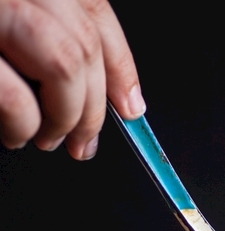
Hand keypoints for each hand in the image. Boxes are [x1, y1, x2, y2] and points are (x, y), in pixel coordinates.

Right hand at [0, 0, 144, 159]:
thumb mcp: (11, 29)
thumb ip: (49, 43)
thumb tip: (106, 95)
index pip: (91, 5)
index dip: (120, 62)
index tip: (131, 105)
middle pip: (84, 41)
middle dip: (94, 106)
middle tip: (85, 142)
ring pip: (64, 66)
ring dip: (66, 117)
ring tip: (47, 139)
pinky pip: (19, 100)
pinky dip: (24, 127)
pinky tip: (15, 135)